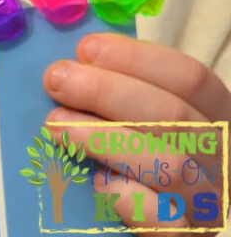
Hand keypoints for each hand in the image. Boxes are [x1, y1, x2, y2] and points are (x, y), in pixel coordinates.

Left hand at [43, 33, 230, 235]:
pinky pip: (167, 221)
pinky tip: (96, 181)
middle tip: (56, 80)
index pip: (191, 78)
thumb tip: (75, 61)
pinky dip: (129, 197)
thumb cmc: (140, 166)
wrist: (152, 223)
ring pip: (171, 164)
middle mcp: (222, 162)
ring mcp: (210, 206)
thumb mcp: (145, 124)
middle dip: (106, 90)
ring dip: (105, 137)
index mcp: (216, 123)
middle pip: (175, 114)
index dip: (138, 58)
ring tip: (56, 125)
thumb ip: (125, 95)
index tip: (85, 49)